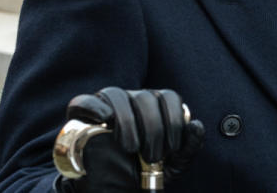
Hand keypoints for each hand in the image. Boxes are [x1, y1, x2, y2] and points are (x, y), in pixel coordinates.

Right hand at [53, 87, 204, 192]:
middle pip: (146, 97)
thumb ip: (189, 146)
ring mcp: (107, 106)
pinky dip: (94, 107)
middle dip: (154, 129)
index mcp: (155, 107)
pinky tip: (105, 119)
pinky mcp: (81, 118)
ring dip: (128, 121)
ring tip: (131, 147)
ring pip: (117, 94)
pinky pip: (84, 102)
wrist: (113, 190)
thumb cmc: (145, 172)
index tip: (173, 148)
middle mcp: (132, 101)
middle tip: (152, 156)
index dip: (174, 120)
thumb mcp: (173, 165)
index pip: (169, 97)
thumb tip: (196, 124)